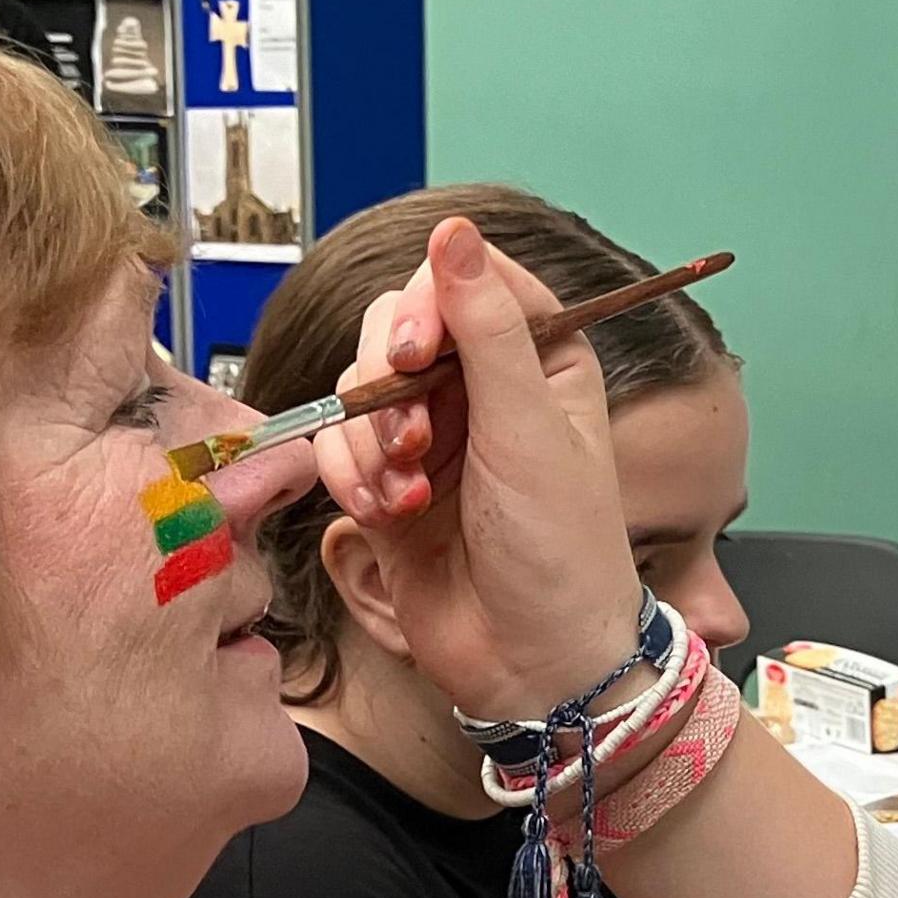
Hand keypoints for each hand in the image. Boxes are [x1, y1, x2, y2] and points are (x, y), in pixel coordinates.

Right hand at [308, 217, 643, 721]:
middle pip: (393, 327)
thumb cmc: (560, 552)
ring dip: (371, 441)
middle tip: (412, 436)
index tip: (410, 349)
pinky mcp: (388, 484)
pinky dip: (351, 479)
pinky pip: (337, 448)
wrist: (533, 663)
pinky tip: (388, 516)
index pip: (465, 280)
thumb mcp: (529, 429)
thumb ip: (487, 327)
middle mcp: (481, 387)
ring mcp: (431, 436)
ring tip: (409, 494)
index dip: (427, 304)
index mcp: (538, 358)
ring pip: (356, 389)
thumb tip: (454, 234)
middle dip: (387, 381)